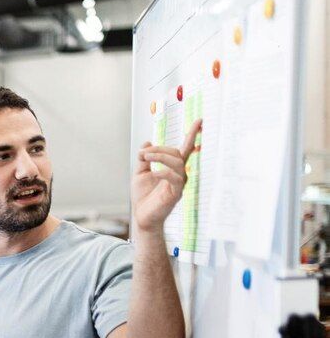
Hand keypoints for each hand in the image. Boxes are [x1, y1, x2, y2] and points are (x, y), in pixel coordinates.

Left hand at [132, 120, 200, 235]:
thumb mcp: (139, 174)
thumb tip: (147, 142)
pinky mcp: (176, 193)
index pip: (184, 149)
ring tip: (146, 158)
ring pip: (177, 163)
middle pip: (176, 153)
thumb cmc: (143, 196)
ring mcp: (179, 183)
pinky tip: (154, 174)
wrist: (142, 216)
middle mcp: (179, 174)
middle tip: (143, 153)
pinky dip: (163, 172)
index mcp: (172, 168)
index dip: (192, 135)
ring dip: (160, 157)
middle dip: (159, 149)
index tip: (199, 121)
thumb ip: (144, 159)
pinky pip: (175, 178)